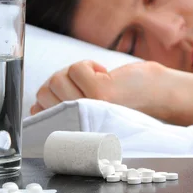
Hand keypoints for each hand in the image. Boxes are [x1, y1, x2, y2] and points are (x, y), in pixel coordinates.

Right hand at [30, 60, 166, 115]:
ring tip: (94, 79)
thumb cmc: (123, 100)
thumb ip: (62, 108)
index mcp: (73, 128)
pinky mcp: (100, 93)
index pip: (36, 112)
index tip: (65, 94)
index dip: (44, 98)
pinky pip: (76, 69)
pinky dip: (88, 64)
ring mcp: (89, 107)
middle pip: (44, 91)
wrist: (157, 95)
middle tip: (83, 85)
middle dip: (60, 81)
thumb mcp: (86, 109)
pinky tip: (103, 73)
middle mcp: (79, 123)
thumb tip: (35, 105)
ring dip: (74, 72)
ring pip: (57, 79)